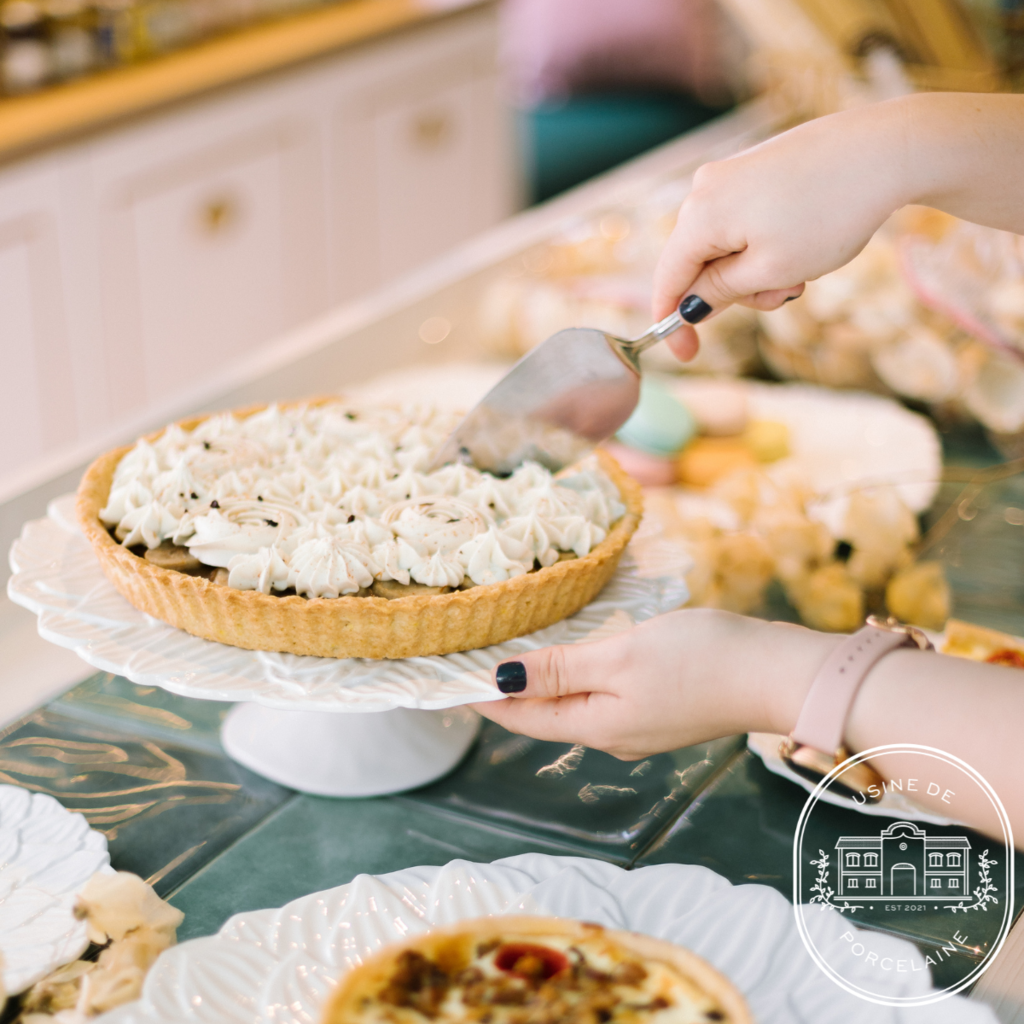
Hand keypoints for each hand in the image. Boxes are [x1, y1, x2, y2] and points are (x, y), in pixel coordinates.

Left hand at [471, 609, 833, 758]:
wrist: (776, 674)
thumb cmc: (699, 661)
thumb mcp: (620, 657)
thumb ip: (560, 669)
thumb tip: (499, 680)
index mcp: (595, 725)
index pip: (521, 715)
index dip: (482, 697)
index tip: (446, 679)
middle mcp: (612, 734)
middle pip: (545, 714)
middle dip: (507, 691)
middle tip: (470, 659)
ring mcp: (640, 725)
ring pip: (574, 704)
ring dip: (542, 682)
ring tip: (512, 653)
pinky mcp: (662, 709)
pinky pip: (603, 697)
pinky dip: (577, 677)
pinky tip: (573, 656)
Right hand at [653, 100, 912, 360]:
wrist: (887, 150)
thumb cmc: (829, 214)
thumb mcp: (770, 270)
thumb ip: (719, 292)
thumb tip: (687, 306)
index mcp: (699, 216)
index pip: (667, 280)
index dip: (672, 323)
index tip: (688, 356)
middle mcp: (705, 188)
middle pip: (697, 262)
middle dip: (732, 293)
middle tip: (783, 298)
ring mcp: (732, 172)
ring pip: (724, 243)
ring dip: (756, 271)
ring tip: (803, 269)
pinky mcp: (758, 165)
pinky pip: (744, 219)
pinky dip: (766, 245)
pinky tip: (804, 242)